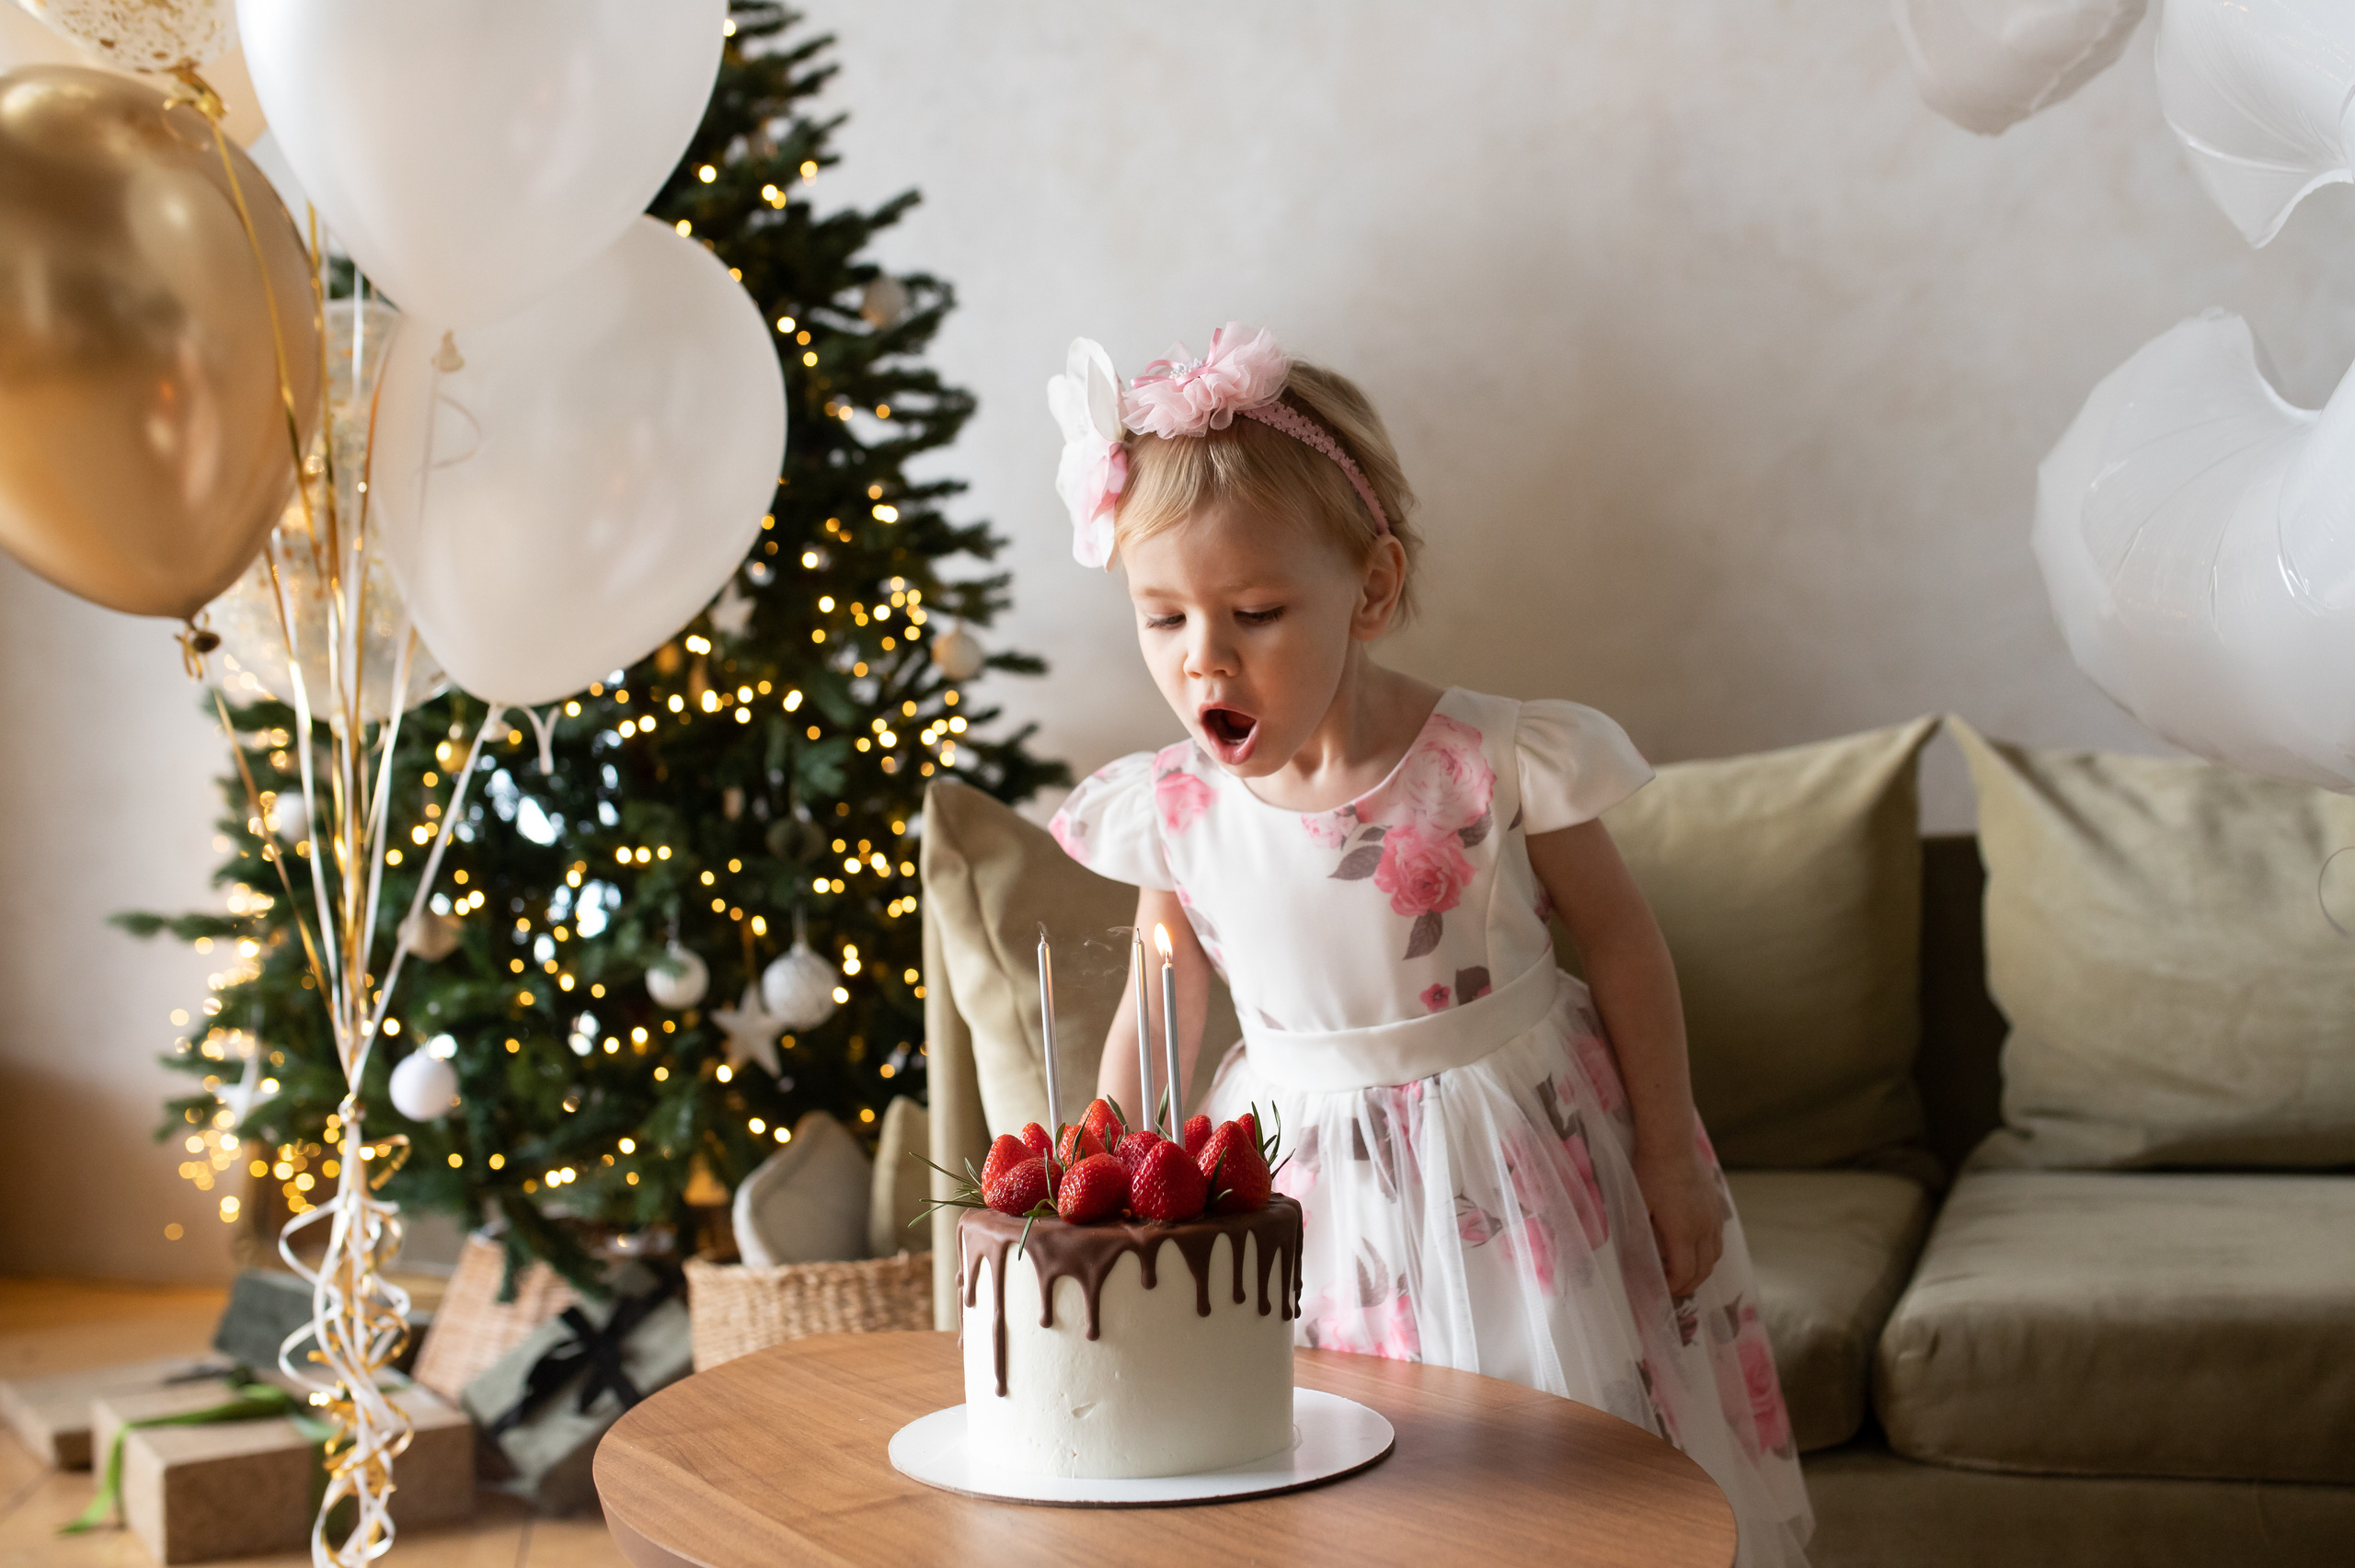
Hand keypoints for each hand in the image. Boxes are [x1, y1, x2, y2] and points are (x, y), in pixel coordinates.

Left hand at [1632, 1140, 1723, 1298]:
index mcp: (1683, 1233)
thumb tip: (1640, 1259)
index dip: (1674, 1286)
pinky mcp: (1717, 1204)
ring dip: (1701, 1269)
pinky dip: (1708, 1251)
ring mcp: (1714, 1216)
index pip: (1685, 1273)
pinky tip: (1694, 1246)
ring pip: (1715, 1255)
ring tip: (1684, 1271)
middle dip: (1689, 1284)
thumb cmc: (1649, 1174)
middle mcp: (1704, 1228)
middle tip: (1673, 1288)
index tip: (1661, 1289)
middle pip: (1704, 1270)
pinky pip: (1718, 1237)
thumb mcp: (1639, 1207)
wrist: (1671, 1143)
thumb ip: (1641, 1236)